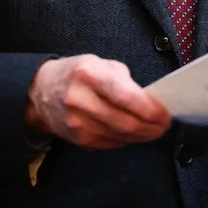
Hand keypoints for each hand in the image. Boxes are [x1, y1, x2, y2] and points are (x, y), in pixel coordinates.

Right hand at [25, 55, 171, 149]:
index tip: (165, 113)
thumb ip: (125, 81)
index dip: (149, 108)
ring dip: (142, 136)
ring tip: (154, 129)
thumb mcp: (100, 63)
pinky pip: (110, 144)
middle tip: (164, 125)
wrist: (42, 91)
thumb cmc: (77, 73)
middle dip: (151, 127)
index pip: (125, 97)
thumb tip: (149, 101)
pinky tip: (135, 133)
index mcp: (88, 74)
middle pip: (125, 122)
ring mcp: (77, 122)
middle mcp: (79, 99)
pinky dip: (127, 140)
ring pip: (120, 137)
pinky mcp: (78, 139)